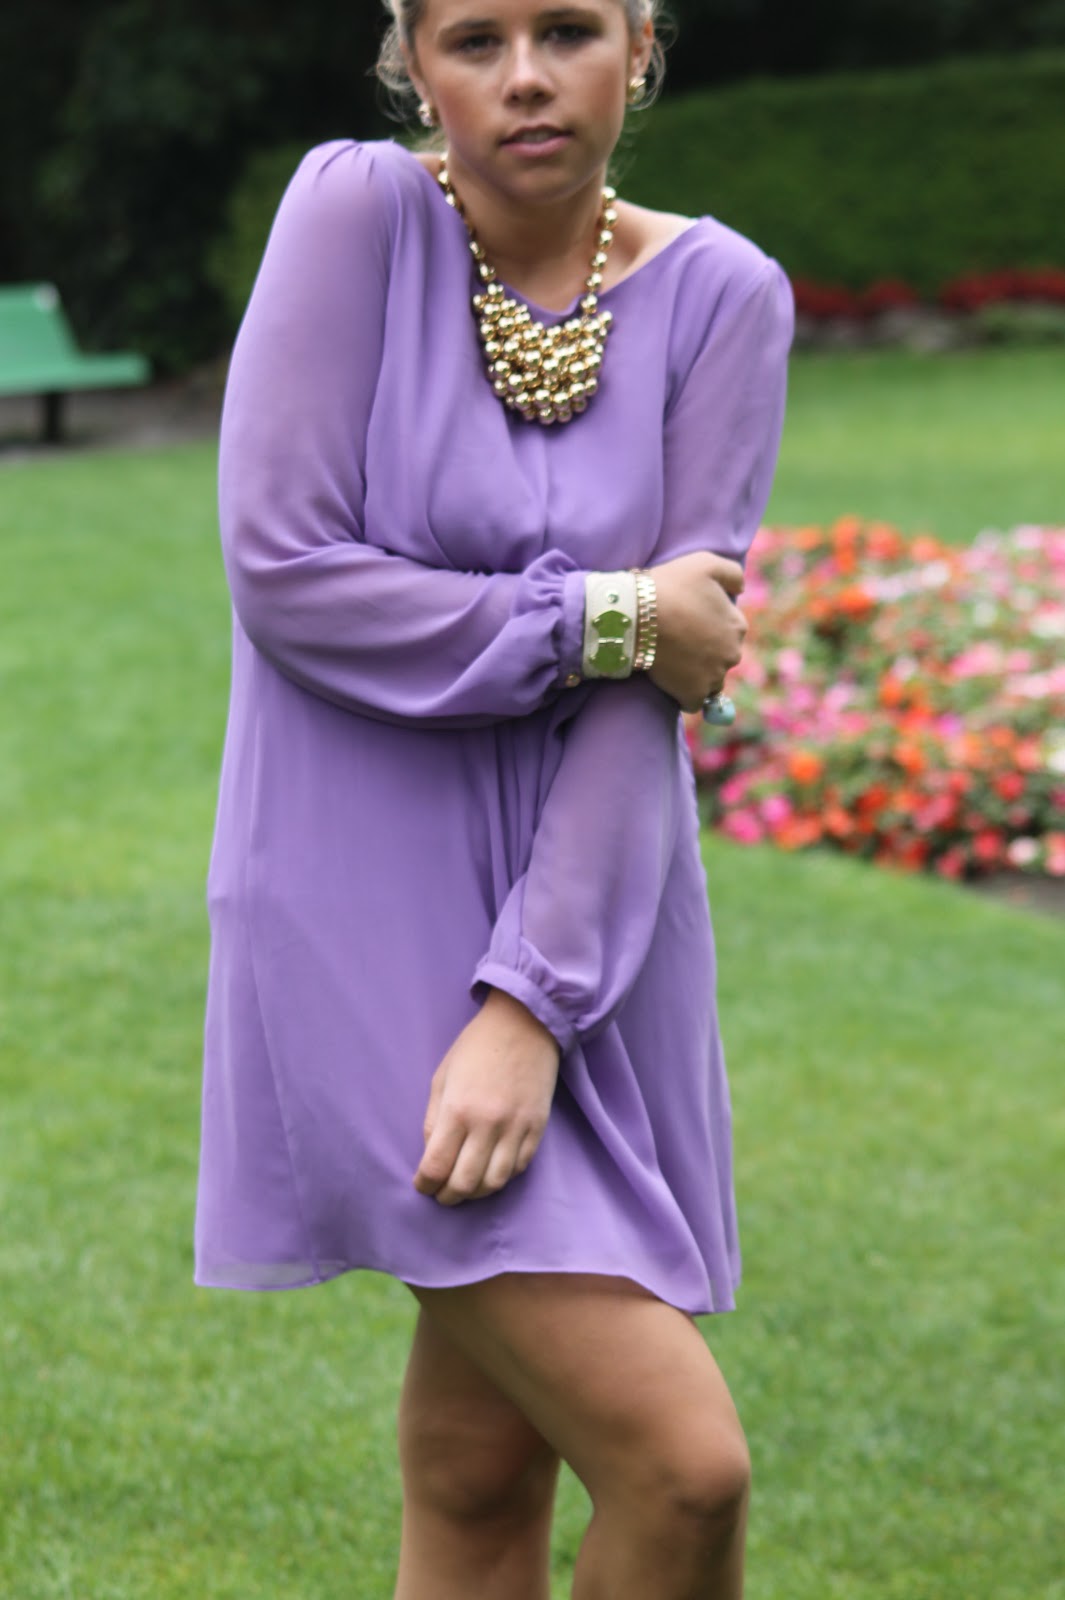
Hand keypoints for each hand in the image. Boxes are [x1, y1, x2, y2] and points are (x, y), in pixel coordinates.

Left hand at [414, 988, 560, 1206]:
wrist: (525, 1023)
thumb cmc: (476, 1047)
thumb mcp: (442, 1077)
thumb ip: (433, 1119)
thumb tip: (431, 1154)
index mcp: (458, 1109)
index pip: (437, 1165)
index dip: (425, 1184)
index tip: (422, 1185)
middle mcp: (488, 1124)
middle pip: (465, 1183)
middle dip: (448, 1196)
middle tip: (441, 1194)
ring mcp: (516, 1128)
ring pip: (495, 1183)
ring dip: (476, 1194)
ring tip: (466, 1189)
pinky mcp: (538, 1127)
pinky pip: (519, 1167)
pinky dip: (502, 1177)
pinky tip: (491, 1171)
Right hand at [644, 551, 748, 712]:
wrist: (637, 614)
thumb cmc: (669, 585)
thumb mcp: (706, 562)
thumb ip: (732, 573)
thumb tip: (741, 590)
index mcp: (738, 625)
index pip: (730, 631)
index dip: (709, 626)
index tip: (688, 622)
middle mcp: (732, 654)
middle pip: (722, 658)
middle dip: (706, 653)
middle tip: (678, 642)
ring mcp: (713, 677)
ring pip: (711, 681)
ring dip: (697, 675)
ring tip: (673, 662)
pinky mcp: (693, 694)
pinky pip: (695, 702)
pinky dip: (685, 695)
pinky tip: (672, 682)